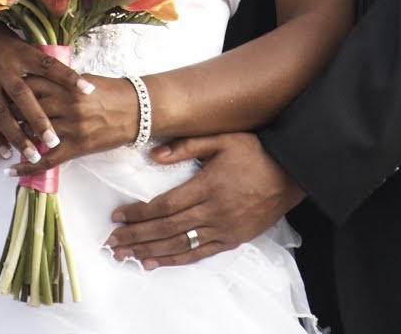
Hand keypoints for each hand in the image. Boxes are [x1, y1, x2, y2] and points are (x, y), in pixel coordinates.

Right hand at [0, 16, 89, 168]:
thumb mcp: (7, 36)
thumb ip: (25, 53)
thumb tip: (47, 65)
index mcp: (16, 50)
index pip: (48, 65)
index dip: (68, 77)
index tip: (87, 90)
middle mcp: (2, 67)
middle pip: (25, 98)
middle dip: (40, 122)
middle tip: (55, 141)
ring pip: (2, 115)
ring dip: (17, 137)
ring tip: (31, 155)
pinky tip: (2, 152)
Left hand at [4, 74, 139, 175]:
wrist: (136, 109)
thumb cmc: (111, 91)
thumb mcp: (83, 79)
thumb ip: (59, 81)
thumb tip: (36, 79)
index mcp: (66, 84)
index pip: (30, 84)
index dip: (11, 88)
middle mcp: (66, 104)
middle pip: (27, 108)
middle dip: (7, 113)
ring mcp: (71, 127)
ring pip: (34, 134)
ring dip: (14, 139)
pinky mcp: (77, 147)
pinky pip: (48, 160)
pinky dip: (27, 167)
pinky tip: (10, 172)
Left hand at [104, 132, 305, 267]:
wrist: (290, 173)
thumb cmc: (254, 151)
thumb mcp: (221, 138)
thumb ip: (186, 144)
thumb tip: (153, 154)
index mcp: (208, 185)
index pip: (164, 205)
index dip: (138, 212)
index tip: (118, 215)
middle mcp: (213, 211)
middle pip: (166, 228)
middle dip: (136, 235)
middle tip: (111, 242)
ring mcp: (222, 229)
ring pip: (179, 245)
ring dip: (149, 251)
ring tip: (125, 255)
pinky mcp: (231, 240)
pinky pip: (198, 254)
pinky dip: (174, 260)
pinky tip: (154, 262)